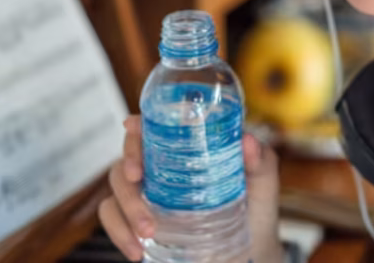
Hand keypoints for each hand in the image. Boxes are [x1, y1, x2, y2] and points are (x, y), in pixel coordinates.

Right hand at [98, 115, 283, 261]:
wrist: (250, 248)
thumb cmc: (254, 204)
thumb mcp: (262, 180)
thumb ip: (260, 160)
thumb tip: (248, 142)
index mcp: (185, 147)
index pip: (152, 127)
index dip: (138, 123)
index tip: (133, 127)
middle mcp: (160, 166)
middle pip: (127, 154)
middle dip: (127, 165)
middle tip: (137, 180)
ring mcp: (146, 193)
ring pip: (115, 187)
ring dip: (125, 206)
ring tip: (149, 231)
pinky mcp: (137, 220)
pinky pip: (111, 218)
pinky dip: (118, 233)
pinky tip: (136, 250)